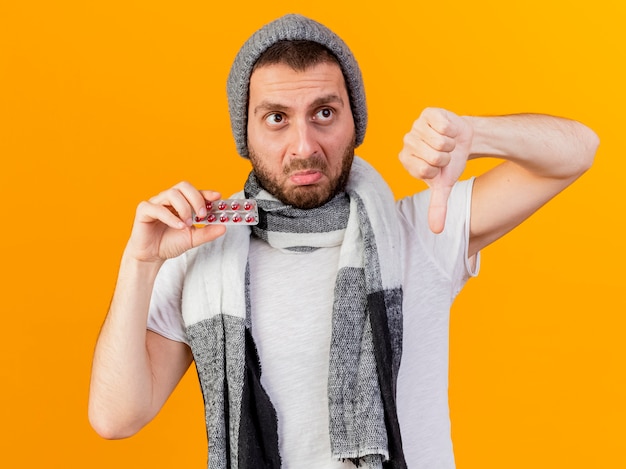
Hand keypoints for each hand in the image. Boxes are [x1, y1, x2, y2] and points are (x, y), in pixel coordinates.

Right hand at [125, 182, 226, 262]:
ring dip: (184, 208)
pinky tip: (179, 226)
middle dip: (196, 198)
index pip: (194, 191)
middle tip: (203, 214)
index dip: (206, 192)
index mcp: (180, 202)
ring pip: (172, 194)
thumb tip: (224, 226)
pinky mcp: (144, 210)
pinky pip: (157, 208)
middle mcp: (168, 199)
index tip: (217, 197)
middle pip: (183, 186)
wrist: (151, 256)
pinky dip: (171, 217)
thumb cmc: (169, 243)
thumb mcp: (193, 239)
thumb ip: (207, 232)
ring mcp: (155, 203)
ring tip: (188, 224)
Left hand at [399, 107, 473, 232]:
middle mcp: (407, 142)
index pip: (425, 170)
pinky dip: (453, 130)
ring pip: (439, 141)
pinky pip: (444, 126)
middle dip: (446, 157)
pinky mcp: (428, 113)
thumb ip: (438, 207)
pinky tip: (448, 130)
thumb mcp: (444, 186)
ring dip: (450, 144)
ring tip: (447, 142)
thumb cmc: (450, 164)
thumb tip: (436, 230)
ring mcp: (416, 126)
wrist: (463, 140)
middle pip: (433, 156)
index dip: (439, 170)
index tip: (439, 167)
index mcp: (406, 160)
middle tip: (445, 153)